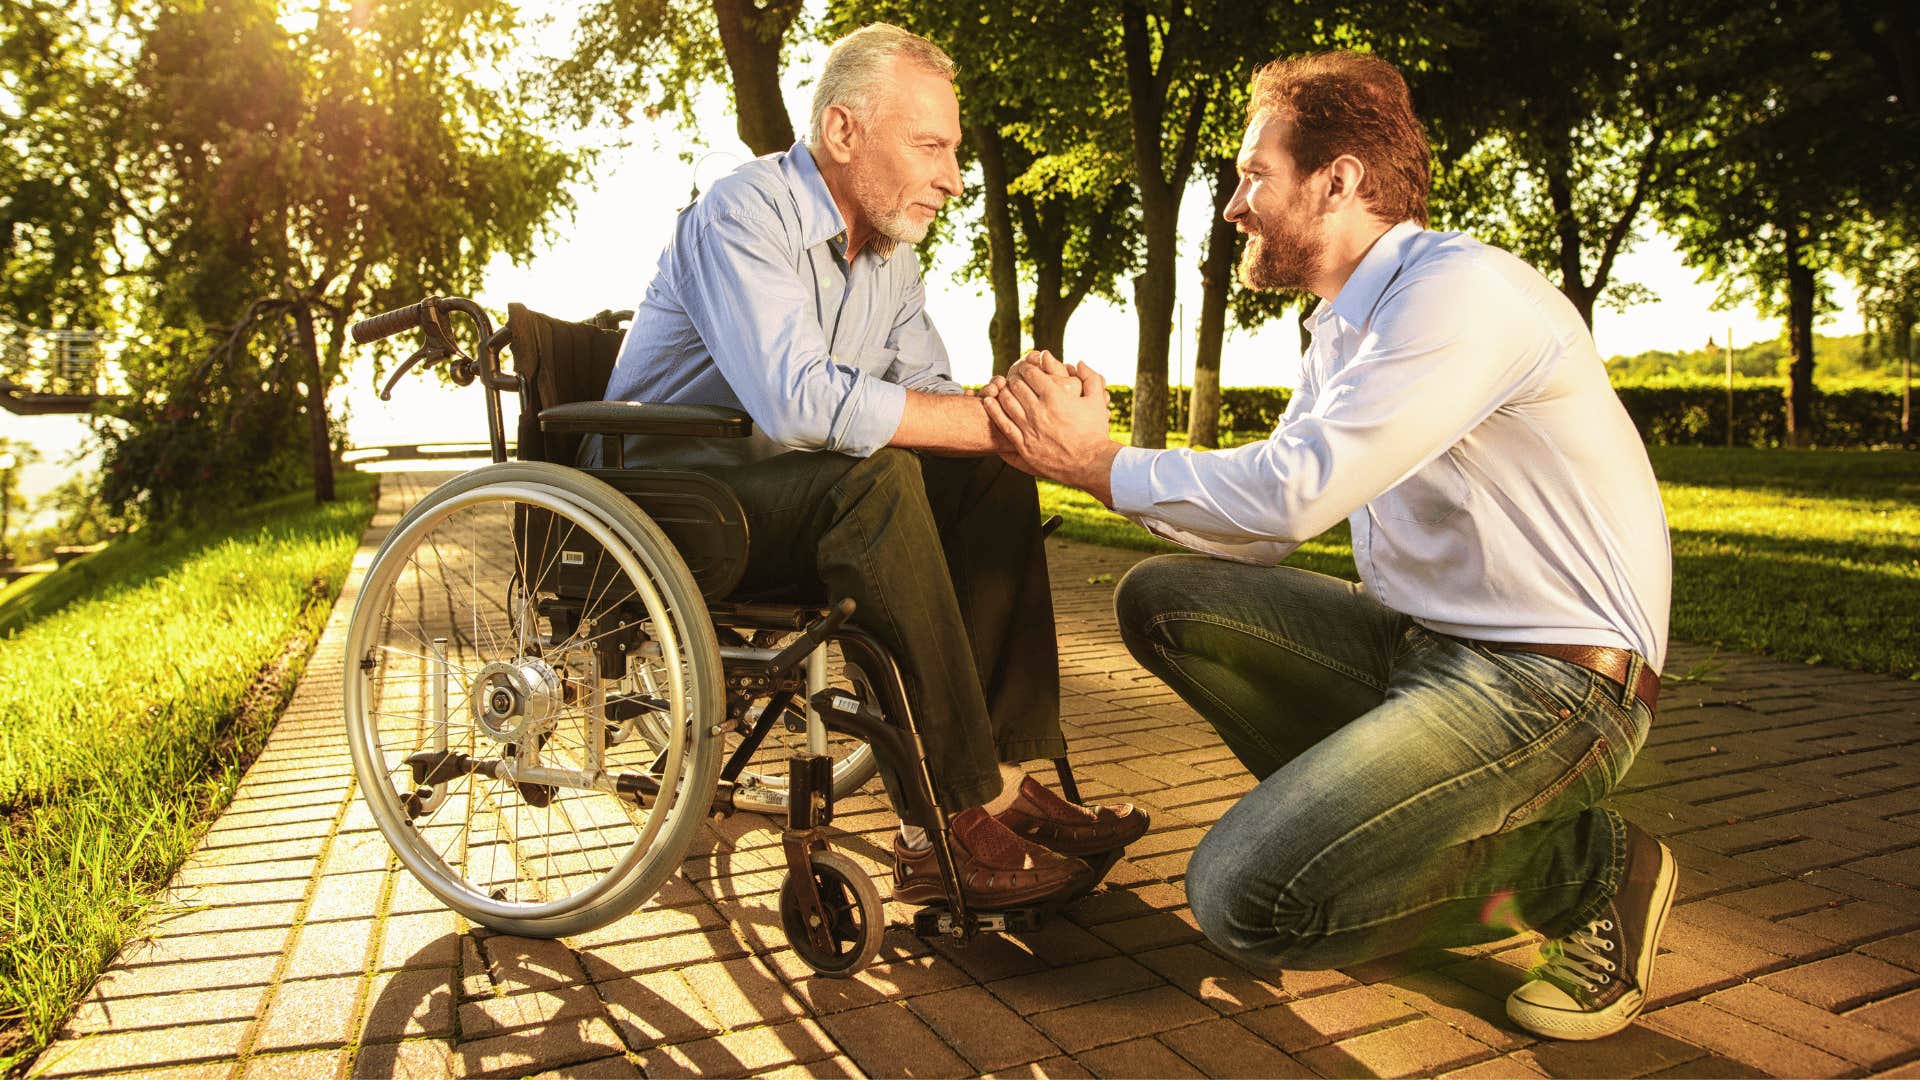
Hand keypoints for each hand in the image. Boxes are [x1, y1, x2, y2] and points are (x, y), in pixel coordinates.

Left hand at [982, 358, 1119, 503]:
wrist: (1090, 464)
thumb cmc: (1095, 431)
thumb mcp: (1097, 401)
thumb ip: (1090, 377)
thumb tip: (1078, 362)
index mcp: (1055, 396)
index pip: (1031, 373)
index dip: (1026, 366)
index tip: (1027, 367)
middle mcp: (1039, 411)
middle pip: (1016, 385)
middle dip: (1014, 376)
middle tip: (1013, 375)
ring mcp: (1029, 429)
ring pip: (1006, 402)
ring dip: (1002, 391)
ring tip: (1002, 387)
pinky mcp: (1023, 446)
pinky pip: (1002, 424)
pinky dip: (993, 410)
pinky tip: (988, 402)